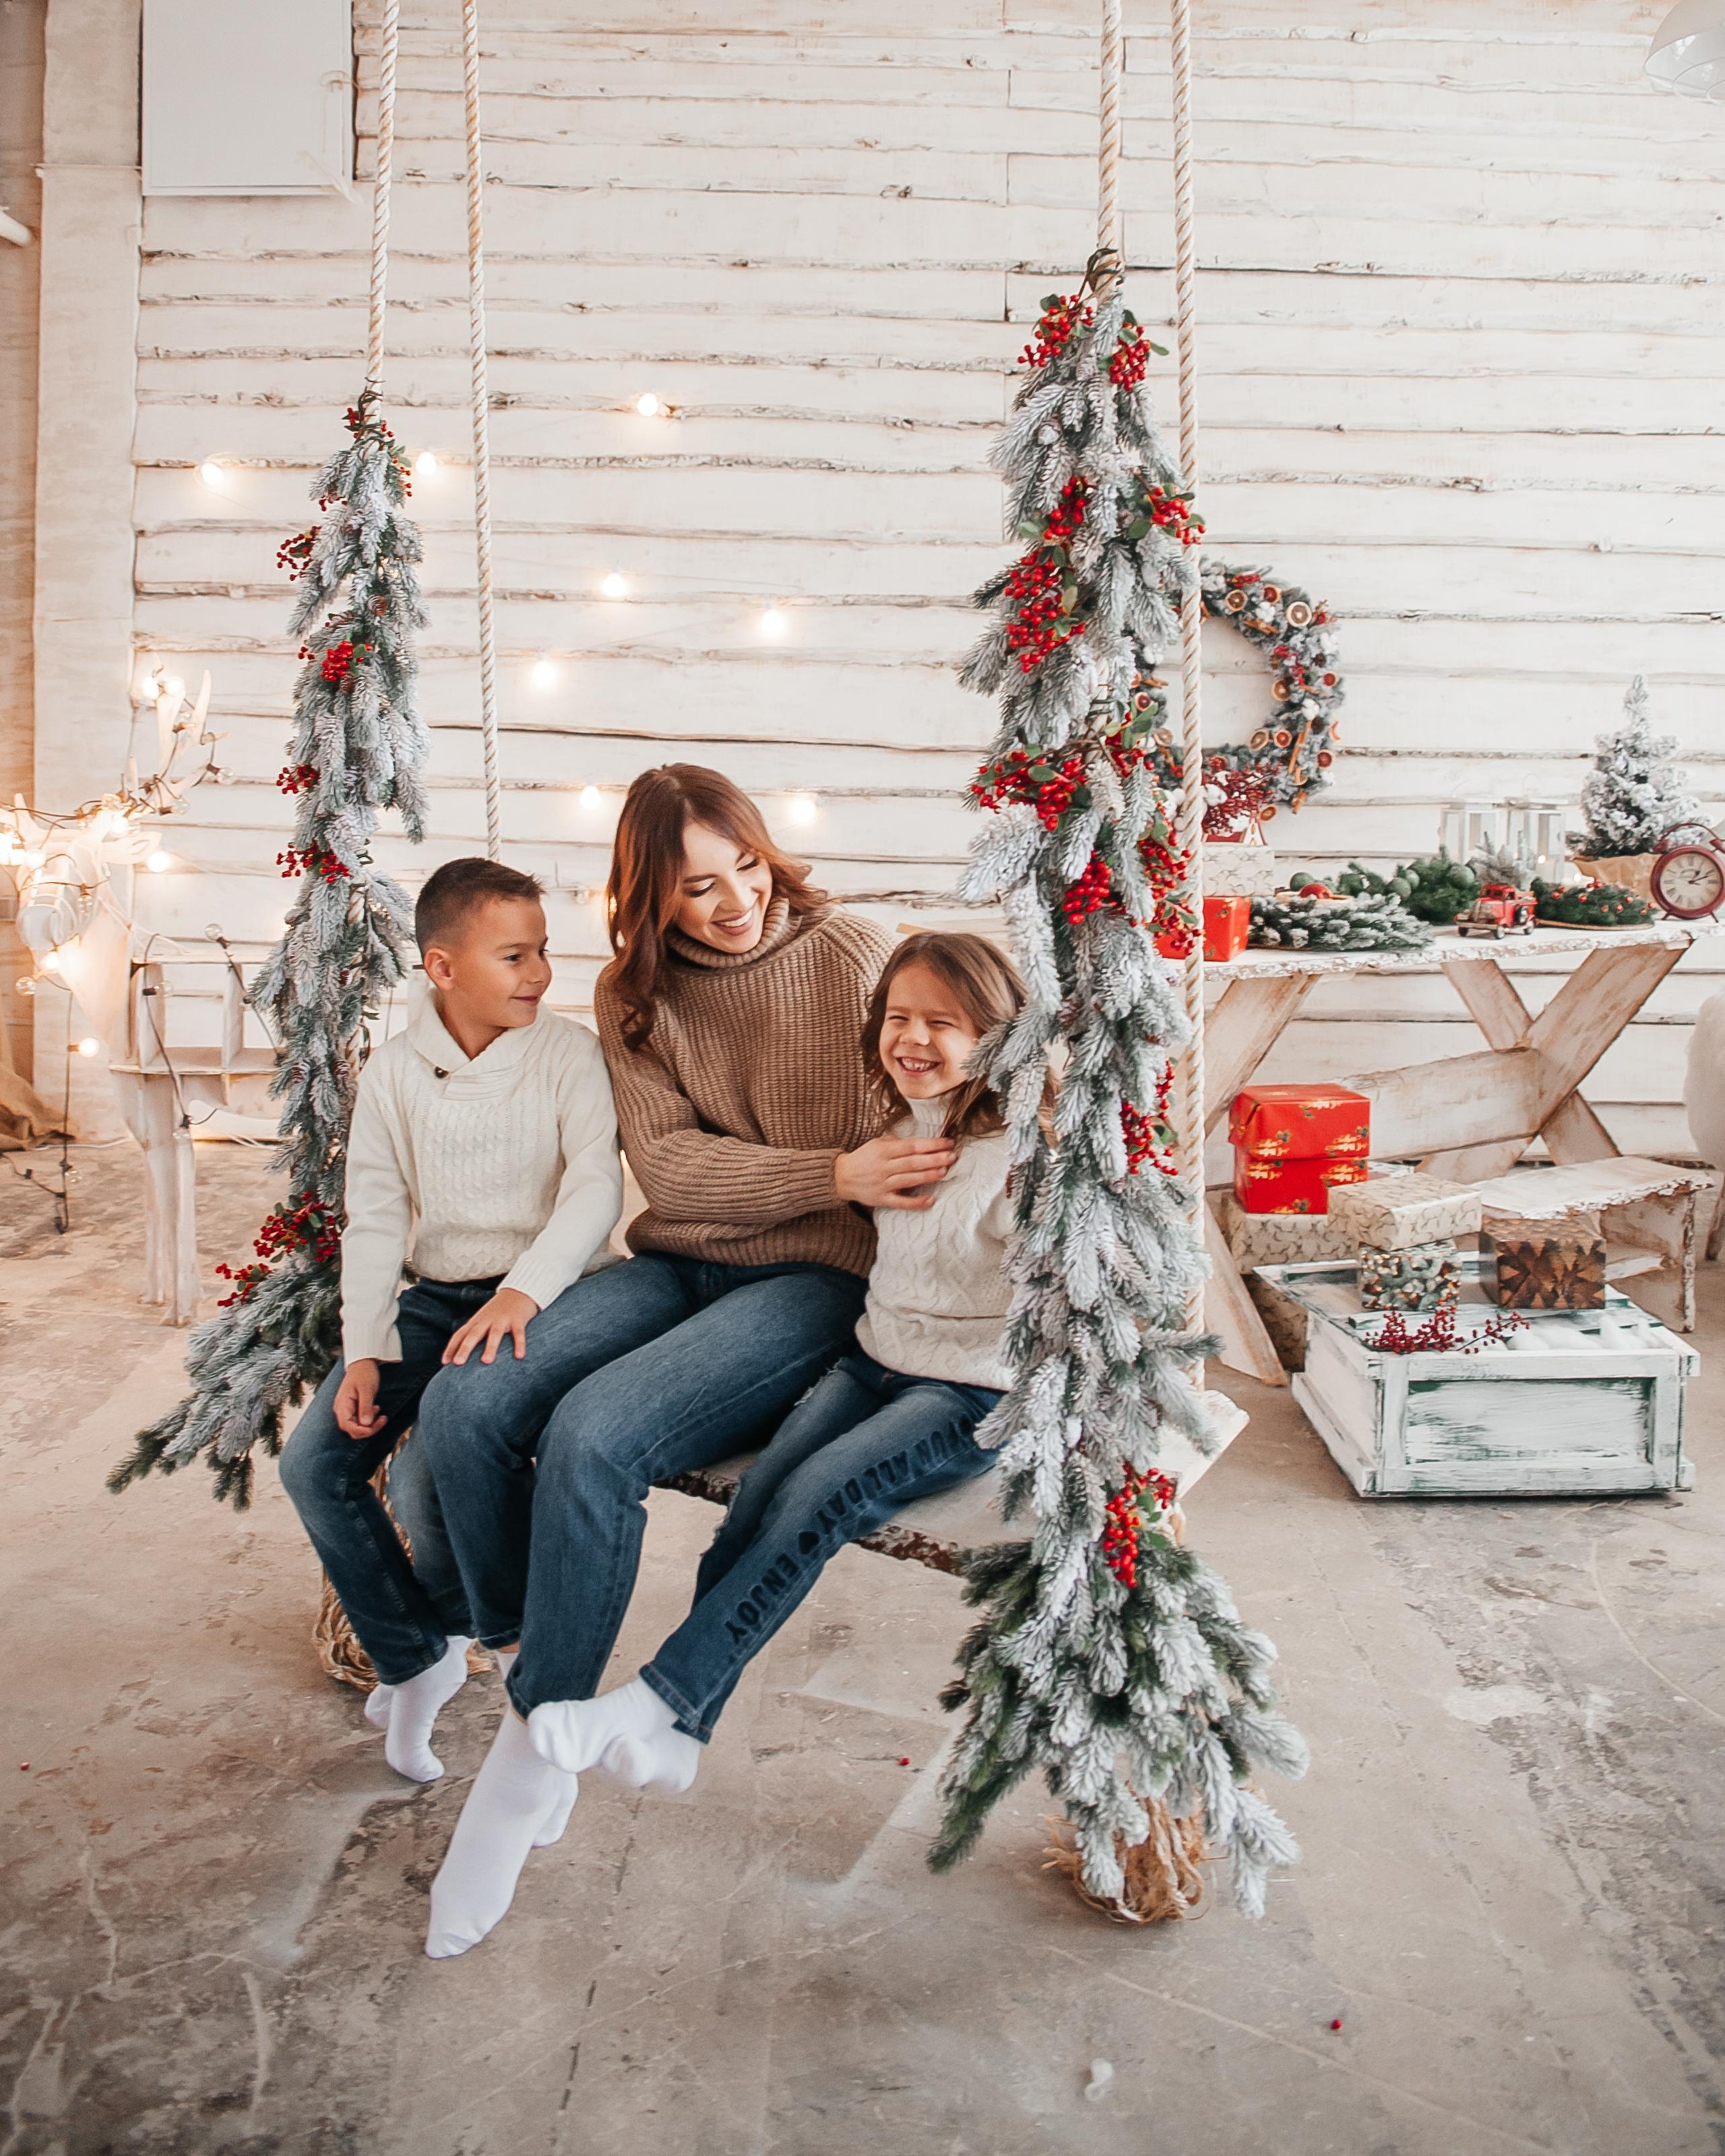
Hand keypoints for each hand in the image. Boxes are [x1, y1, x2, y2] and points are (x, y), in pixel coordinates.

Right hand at [335, 1359, 385, 1440]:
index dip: (361, 1431)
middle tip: (382, 1419)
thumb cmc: (364, 1374)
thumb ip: (365, 1406)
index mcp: (343, 1405)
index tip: (375, 1426)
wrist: (362, 1363)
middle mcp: (342, 1410)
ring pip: (357, 1427)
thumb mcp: (367, 1389)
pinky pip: (360, 1420)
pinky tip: (376, 1408)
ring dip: (370, 1424)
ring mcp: (347, 1410)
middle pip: (352, 1430)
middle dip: (368, 1429)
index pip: (347, 1426)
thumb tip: (366, 1424)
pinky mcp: (353, 1409)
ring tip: (380, 1412)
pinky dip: (369, 1419)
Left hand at [441, 1287, 540, 1367]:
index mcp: (476, 1322)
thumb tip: (459, 1356)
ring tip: (486, 1362)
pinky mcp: (518, 1319)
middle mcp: (487, 1320)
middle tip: (458, 1363)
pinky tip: (519, 1356)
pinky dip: (519, 1344)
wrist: (518, 1291)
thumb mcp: (482, 1321)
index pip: (460, 1335)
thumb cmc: (497, 1312)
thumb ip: (472, 1335)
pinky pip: (518, 1333)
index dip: (451, 1348)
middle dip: (465, 1348)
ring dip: (490, 1347)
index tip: (445, 1363)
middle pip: (474, 1334)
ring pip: (495, 1334)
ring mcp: (502, 1319)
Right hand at [835, 1133, 955, 1211]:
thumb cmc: (863, 1158)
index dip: (931, 1145)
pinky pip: (901, 1202)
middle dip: (934, 1159)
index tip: (948, 1143)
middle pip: (913, 1162)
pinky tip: (931, 1200)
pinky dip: (916, 1202)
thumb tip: (921, 1143)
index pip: (912, 1146)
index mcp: (884, 1150)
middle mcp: (883, 1166)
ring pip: (909, 1180)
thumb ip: (897, 1142)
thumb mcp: (876, 1144)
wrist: (841, 1177)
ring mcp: (883, 1184)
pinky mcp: (881, 1199)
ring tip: (945, 1171)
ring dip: (928, 1176)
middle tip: (952, 1156)